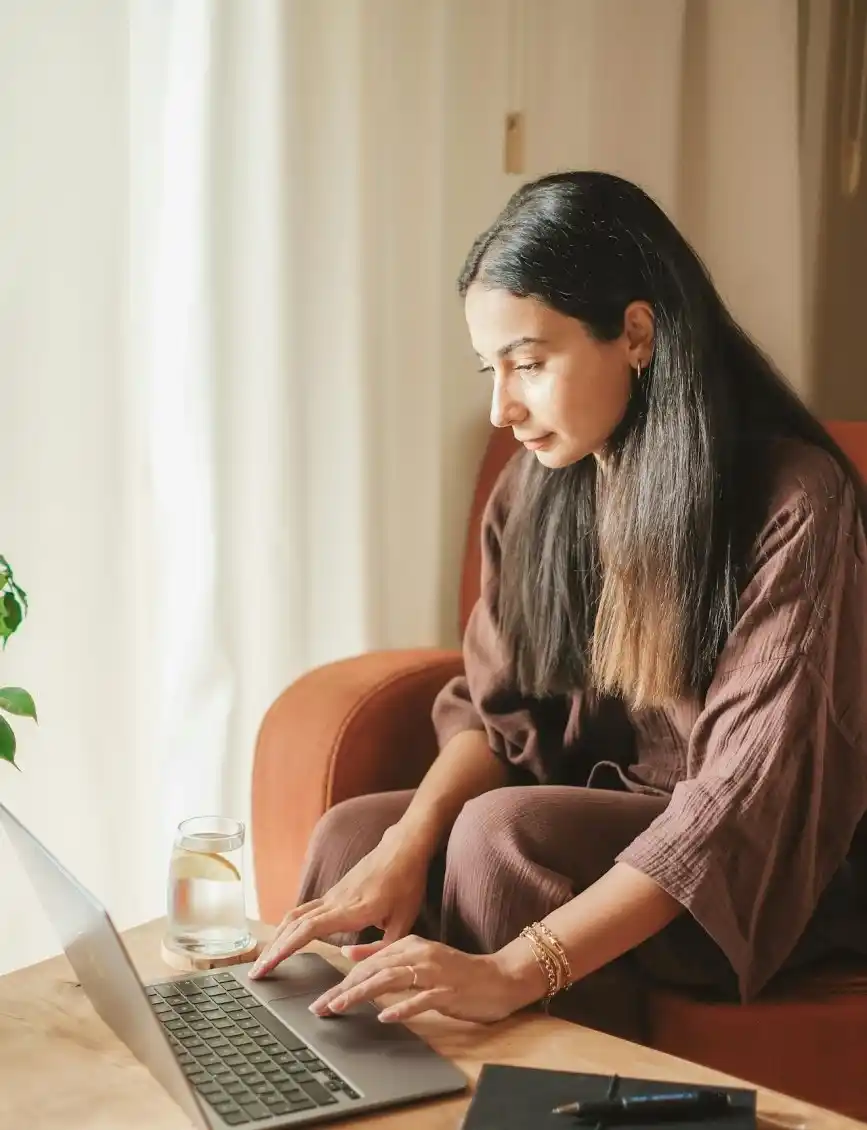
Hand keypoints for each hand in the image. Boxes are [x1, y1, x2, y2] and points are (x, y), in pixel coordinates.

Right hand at [250, 826, 431, 978]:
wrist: (403, 847)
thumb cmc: (406, 883)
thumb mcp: (403, 922)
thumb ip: (378, 947)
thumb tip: (345, 955)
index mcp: (351, 909)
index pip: (308, 930)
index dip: (285, 948)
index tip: (268, 966)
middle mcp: (335, 900)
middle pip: (294, 924)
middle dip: (273, 949)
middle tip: (255, 972)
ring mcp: (332, 894)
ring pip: (295, 915)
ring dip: (278, 937)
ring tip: (266, 959)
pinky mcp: (334, 893)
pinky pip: (305, 910)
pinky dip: (290, 926)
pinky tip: (285, 939)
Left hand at [307, 934, 546, 1024]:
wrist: (500, 977)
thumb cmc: (458, 971)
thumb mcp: (420, 957)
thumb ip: (385, 954)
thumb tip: (349, 952)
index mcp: (411, 944)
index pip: (370, 961)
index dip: (343, 978)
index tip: (321, 996)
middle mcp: (420, 954)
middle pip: (375, 970)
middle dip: (344, 988)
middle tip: (321, 1006)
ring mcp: (435, 972)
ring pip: (391, 981)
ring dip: (363, 994)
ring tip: (340, 1006)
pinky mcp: (448, 990)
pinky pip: (422, 999)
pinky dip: (402, 1007)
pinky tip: (385, 1016)